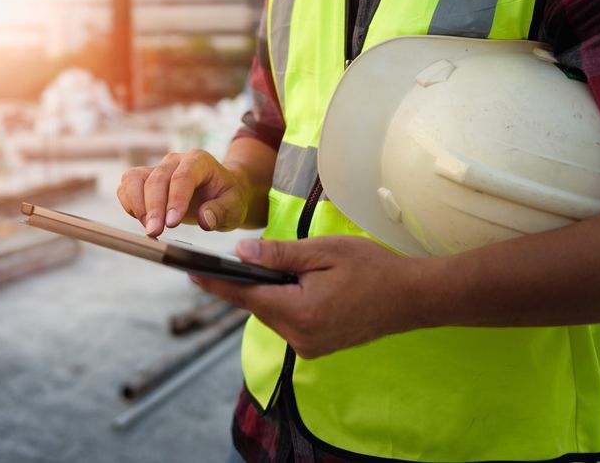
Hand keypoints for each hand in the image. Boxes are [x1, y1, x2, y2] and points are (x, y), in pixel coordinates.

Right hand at [116, 149, 250, 235]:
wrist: (219, 191)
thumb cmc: (227, 197)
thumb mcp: (234, 206)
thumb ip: (221, 211)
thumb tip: (204, 219)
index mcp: (199, 161)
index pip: (182, 177)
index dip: (175, 200)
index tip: (172, 223)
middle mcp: (175, 160)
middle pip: (156, 179)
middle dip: (153, 208)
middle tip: (154, 232)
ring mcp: (158, 168)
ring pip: (134, 179)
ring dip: (137, 205)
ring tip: (149, 228)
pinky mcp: (145, 179)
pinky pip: (127, 186)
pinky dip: (129, 204)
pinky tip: (143, 220)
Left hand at [191, 236, 429, 358]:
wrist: (412, 298)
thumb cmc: (372, 268)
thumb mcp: (323, 251)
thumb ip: (278, 254)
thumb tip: (239, 254)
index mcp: (298, 312)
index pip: (244, 295)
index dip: (213, 282)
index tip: (187, 271)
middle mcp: (299, 337)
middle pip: (257, 305)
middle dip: (245, 282)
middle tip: (229, 258)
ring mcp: (309, 346)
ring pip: (272, 313)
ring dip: (269, 291)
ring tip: (273, 267)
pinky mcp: (317, 347)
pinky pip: (289, 321)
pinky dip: (285, 302)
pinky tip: (295, 285)